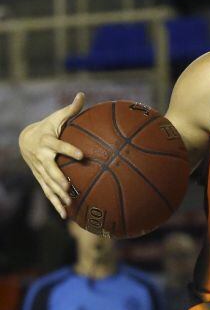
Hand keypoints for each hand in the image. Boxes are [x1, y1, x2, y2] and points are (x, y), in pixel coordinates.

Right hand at [18, 93, 84, 217]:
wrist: (26, 139)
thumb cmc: (48, 126)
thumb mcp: (57, 117)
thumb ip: (71, 109)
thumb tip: (82, 94)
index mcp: (47, 141)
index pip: (59, 146)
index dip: (69, 149)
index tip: (81, 154)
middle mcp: (42, 157)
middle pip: (50, 169)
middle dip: (58, 178)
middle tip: (69, 186)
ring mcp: (40, 170)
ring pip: (48, 184)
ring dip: (58, 194)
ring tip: (68, 204)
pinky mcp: (41, 178)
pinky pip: (48, 192)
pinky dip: (55, 203)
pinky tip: (65, 214)